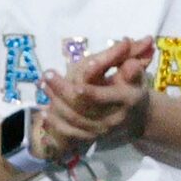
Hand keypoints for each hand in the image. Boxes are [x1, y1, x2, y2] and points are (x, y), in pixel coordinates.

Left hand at [36, 38, 153, 156]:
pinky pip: (70, 134)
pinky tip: (44, 112)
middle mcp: (113, 118)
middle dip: (62, 91)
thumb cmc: (133, 87)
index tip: (73, 82)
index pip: (104, 96)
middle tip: (46, 74)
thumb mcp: (136, 73)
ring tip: (42, 86)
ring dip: (55, 104)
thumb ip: (129, 60)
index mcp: (126, 99)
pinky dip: (56, 125)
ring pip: (73, 121)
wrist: (137, 117)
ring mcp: (101, 130)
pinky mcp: (91, 137)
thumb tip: (126, 43)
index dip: (89, 91)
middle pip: (82, 107)